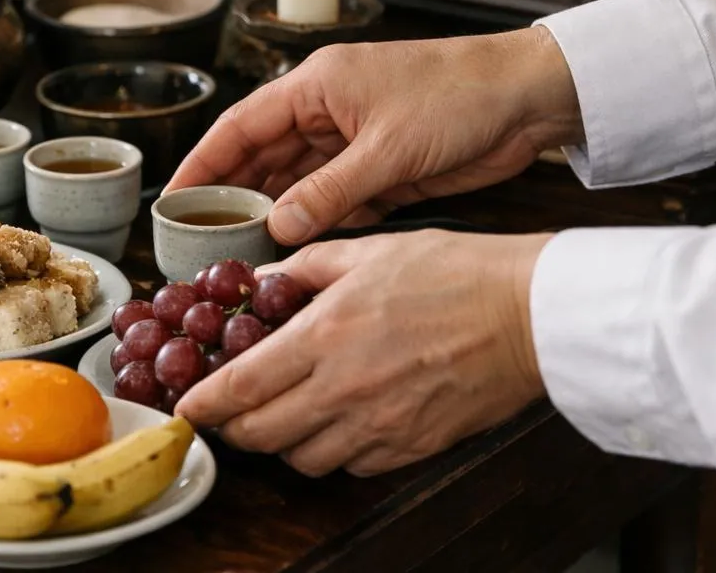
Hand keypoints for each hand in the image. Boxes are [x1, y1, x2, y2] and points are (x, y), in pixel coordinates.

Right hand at [167, 28, 581, 244]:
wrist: (529, 99)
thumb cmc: (460, 98)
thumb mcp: (388, 150)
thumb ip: (330, 191)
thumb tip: (277, 227)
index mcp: (317, 86)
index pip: (241, 126)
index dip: (203, 163)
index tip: (172, 199)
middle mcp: (327, 112)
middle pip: (264, 158)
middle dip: (235, 198)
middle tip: (204, 243)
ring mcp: (354, 141)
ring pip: (298, 184)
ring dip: (277, 216)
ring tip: (244, 257)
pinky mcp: (383, 169)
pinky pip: (336, 200)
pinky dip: (319, 224)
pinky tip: (300, 254)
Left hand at [174, 230, 552, 476]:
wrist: (528, 315)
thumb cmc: (456, 273)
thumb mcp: (368, 250)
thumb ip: (306, 266)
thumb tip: (265, 279)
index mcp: (326, 335)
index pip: (242, 386)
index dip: (204, 403)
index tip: (187, 407)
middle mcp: (345, 389)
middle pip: (262, 434)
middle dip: (235, 427)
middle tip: (228, 412)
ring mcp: (379, 426)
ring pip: (302, 458)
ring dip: (282, 442)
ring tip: (283, 414)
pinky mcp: (411, 448)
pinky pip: (351, 465)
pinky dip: (332, 450)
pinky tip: (337, 422)